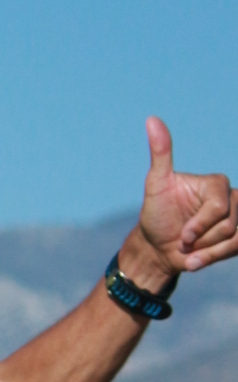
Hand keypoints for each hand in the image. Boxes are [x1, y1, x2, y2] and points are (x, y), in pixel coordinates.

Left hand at [135, 118, 236, 279]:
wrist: (157, 246)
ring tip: (190, 251)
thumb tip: (151, 119)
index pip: (219, 208)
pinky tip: (196, 261)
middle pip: (230, 225)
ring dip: (208, 252)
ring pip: (236, 239)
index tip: (182, 234)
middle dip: (202, 240)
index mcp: (216, 183)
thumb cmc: (156, 214)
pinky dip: (215, 258)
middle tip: (184, 241)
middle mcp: (232, 196)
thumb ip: (160, 153)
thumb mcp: (156, 185)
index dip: (199, 226)